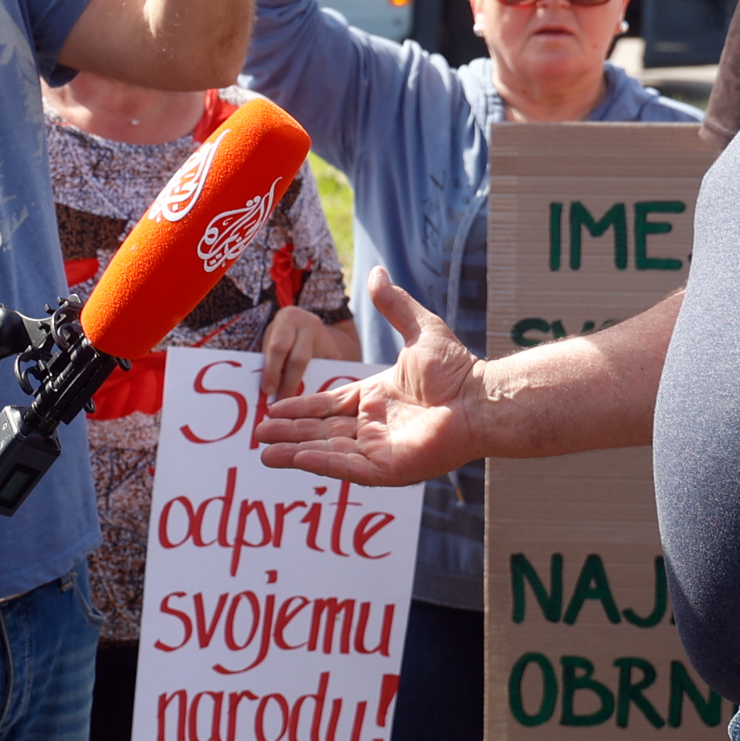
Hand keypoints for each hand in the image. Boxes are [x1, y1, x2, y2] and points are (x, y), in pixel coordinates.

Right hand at [257, 268, 478, 484]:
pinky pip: (347, 467)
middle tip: (257, 433)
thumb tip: (375, 271)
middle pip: (321, 430)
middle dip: (288, 432)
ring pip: (327, 451)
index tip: (273, 405)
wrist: (482, 398)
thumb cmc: (458, 368)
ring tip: (263, 452)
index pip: (329, 405)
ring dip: (295, 451)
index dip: (301, 406)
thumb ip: (393, 304)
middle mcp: (375, 426)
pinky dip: (320, 464)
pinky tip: (295, 460)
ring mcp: (381, 450)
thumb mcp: (419, 329)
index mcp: (377, 398)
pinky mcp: (389, 469)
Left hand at [258, 304, 336, 401]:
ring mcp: (325, 338)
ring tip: (293, 409)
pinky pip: (326, 374)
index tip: (267, 391)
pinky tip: (309, 406)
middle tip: (280, 404)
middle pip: (299, 359)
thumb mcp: (271, 337)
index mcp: (288, 318)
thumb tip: (263, 391)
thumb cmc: (280, 337)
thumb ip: (267, 358)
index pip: (279, 347)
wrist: (305, 323)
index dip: (272, 370)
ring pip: (314, 370)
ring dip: (303, 390)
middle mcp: (309, 325)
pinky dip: (317, 389)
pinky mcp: (335, 354)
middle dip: (288, 384)